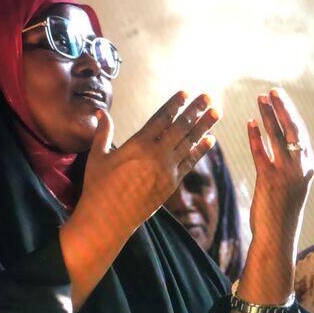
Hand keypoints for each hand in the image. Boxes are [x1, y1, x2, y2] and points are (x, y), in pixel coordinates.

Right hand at [60, 92, 219, 309]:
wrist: (109, 219)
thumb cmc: (98, 187)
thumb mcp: (97, 156)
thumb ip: (103, 132)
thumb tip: (101, 113)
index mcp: (138, 144)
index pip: (162, 118)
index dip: (175, 104)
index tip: (186, 93)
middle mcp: (156, 155)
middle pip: (180, 127)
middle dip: (196, 110)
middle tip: (209, 96)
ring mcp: (166, 170)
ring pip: (189, 143)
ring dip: (204, 126)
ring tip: (216, 112)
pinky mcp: (171, 185)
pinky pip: (189, 163)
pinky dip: (200, 150)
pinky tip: (210, 140)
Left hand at [246, 88, 313, 244]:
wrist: (277, 236)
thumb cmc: (282, 211)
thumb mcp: (291, 184)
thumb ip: (288, 163)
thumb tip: (277, 142)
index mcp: (308, 166)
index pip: (300, 133)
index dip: (290, 113)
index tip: (280, 97)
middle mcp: (300, 168)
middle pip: (292, 130)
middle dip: (282, 108)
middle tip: (272, 91)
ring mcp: (286, 174)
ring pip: (278, 137)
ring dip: (269, 116)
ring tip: (260, 99)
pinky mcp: (269, 181)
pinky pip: (261, 153)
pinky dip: (256, 136)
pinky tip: (250, 123)